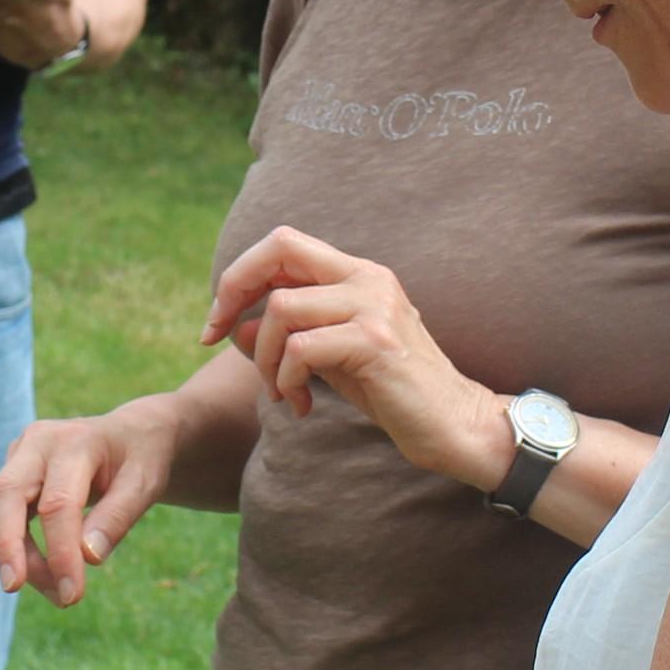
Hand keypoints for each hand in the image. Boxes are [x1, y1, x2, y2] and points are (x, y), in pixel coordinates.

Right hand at [0, 398, 179, 604]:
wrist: (130, 435)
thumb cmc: (140, 459)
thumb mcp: (145, 484)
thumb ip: (118, 517)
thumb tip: (88, 558)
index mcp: (75, 442)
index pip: (59, 503)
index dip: (61, 552)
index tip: (71, 595)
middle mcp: (38, 443)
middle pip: (5, 494)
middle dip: (7, 546)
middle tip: (14, 587)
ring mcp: (20, 457)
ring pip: (0, 511)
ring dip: (19, 557)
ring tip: (59, 595)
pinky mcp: (14, 476)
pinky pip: (5, 517)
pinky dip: (20, 550)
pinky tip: (48, 576)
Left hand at [202, 228, 509, 490]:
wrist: (455, 425)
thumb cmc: (393, 393)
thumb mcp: (332, 357)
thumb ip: (291, 333)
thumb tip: (234, 323)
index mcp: (358, 274)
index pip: (284, 243)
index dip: (239, 275)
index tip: (217, 322)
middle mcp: (367, 277)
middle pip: (279, 249)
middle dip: (233, 290)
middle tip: (215, 337)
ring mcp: (374, 306)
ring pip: (282, 308)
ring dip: (263, 358)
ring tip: (281, 392)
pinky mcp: (375, 342)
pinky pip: (301, 349)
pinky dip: (285, 379)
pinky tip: (301, 405)